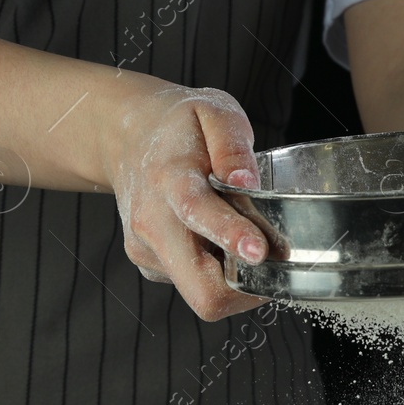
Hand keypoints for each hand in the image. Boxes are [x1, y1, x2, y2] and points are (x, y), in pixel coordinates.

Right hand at [105, 84, 270, 320]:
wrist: (127, 138)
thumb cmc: (179, 127)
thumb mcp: (214, 112)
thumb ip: (232, 144)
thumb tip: (246, 181)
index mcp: (170, 179)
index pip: (198, 213)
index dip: (232, 236)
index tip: (258, 251)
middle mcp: (152, 222)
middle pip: (201, 289)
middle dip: (244, 293)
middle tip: (276, 267)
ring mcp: (147, 249)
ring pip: (202, 293)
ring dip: (234, 279)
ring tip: (241, 237)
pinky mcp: (149, 264)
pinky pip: (193, 284)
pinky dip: (216, 270)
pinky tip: (215, 238)